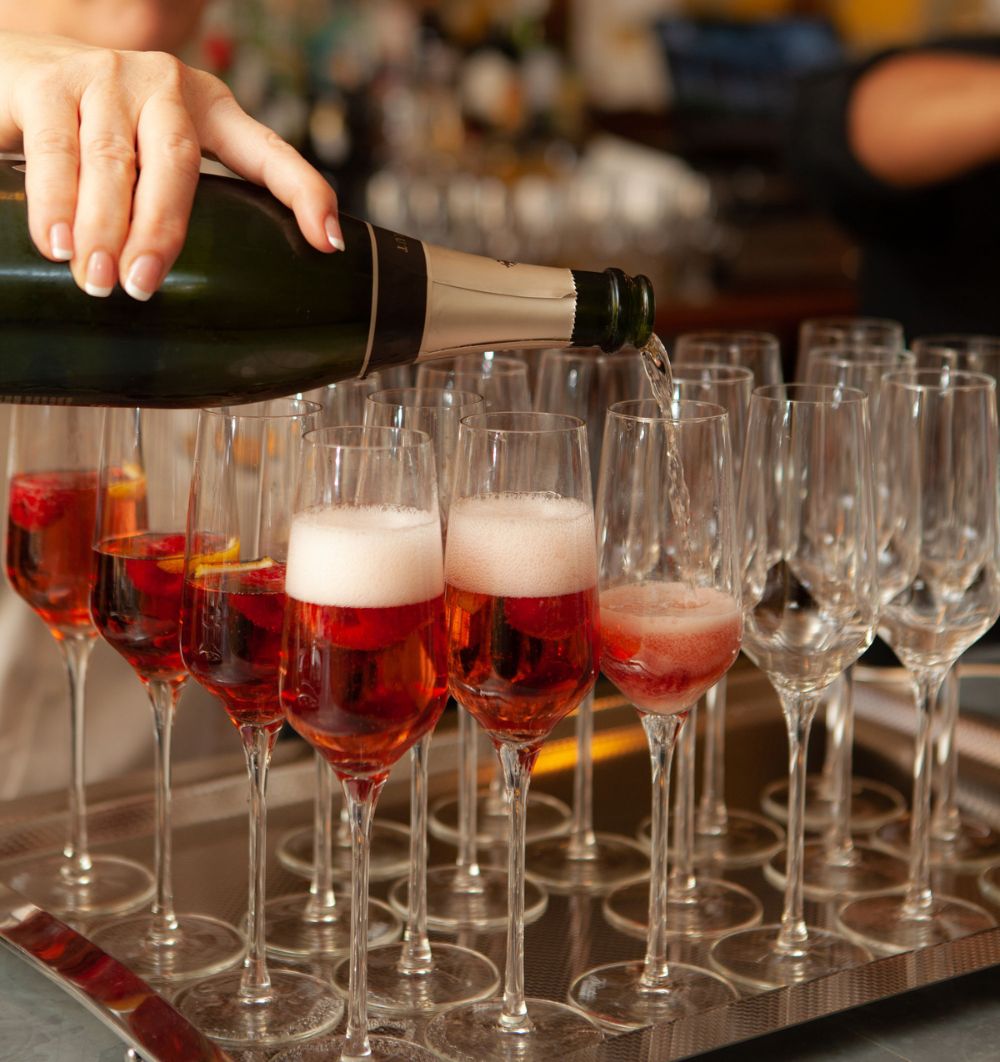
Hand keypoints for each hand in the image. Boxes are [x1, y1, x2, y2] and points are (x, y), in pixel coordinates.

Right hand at [0, 31, 343, 299]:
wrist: (19, 63)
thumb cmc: (104, 127)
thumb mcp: (158, 154)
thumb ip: (189, 202)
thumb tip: (221, 293)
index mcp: (211, 109)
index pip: (268, 150)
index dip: (303, 191)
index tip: (327, 242)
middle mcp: (166, 86)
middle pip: (178, 164)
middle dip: (161, 230)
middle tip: (142, 287)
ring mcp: (108, 78)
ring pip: (111, 160)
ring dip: (104, 227)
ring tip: (98, 279)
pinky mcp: (48, 80)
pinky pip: (54, 149)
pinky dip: (54, 200)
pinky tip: (57, 241)